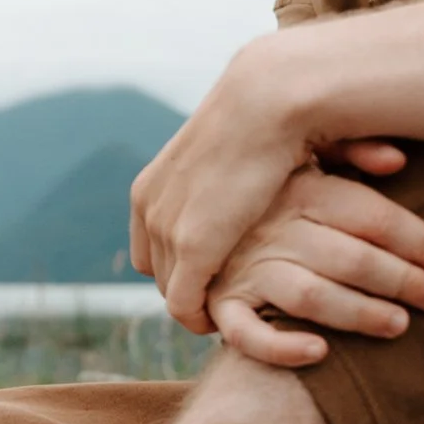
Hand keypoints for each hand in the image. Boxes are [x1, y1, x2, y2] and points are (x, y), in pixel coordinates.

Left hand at [130, 37, 320, 331]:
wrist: (268, 99)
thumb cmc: (274, 119)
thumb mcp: (238, 154)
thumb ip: (231, 182)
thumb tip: (252, 191)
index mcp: (153, 183)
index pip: (151, 245)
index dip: (179, 265)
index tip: (217, 275)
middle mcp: (149, 205)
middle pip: (158, 271)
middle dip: (190, 288)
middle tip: (227, 300)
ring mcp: (166, 226)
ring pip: (172, 290)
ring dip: (200, 305)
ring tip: (235, 310)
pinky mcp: (192, 247)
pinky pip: (185, 305)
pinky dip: (202, 320)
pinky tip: (227, 323)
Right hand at [204, 151, 423, 366]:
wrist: (186, 197)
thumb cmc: (263, 176)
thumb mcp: (303, 150)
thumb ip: (350, 149)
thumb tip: (398, 159)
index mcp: (297, 186)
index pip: (373, 216)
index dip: (423, 242)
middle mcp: (270, 224)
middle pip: (353, 257)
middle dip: (404, 281)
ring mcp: (241, 264)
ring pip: (312, 296)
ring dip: (361, 313)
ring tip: (399, 326)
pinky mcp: (216, 299)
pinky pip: (246, 332)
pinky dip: (281, 347)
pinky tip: (319, 353)